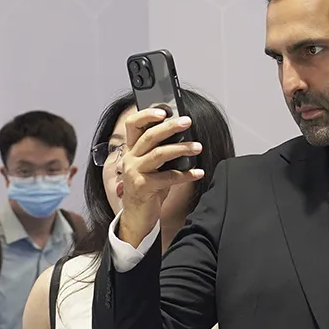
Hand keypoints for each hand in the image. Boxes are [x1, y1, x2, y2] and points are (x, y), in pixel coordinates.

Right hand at [116, 106, 203, 244]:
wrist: (136, 217)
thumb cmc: (147, 189)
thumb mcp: (152, 167)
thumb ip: (161, 151)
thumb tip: (183, 137)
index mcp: (132, 150)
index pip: (133, 124)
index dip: (146, 114)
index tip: (164, 110)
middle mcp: (131, 158)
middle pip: (149, 136)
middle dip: (170, 127)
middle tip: (187, 122)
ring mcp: (135, 172)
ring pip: (159, 154)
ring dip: (181, 149)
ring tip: (197, 147)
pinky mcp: (143, 187)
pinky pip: (167, 177)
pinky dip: (185, 174)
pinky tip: (198, 172)